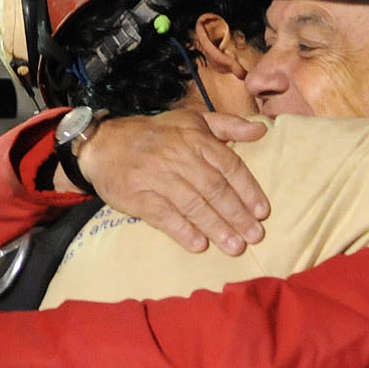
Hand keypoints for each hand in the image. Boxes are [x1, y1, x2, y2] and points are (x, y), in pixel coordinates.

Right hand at [77, 109, 270, 254]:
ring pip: (193, 204)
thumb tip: (261, 130)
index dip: (248, 190)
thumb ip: (228, 126)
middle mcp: (179, 157)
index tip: (263, 212)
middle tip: (254, 236)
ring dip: (216, 227)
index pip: (229, 166)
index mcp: (196, 139)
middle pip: (214, 189)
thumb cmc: (157, 135)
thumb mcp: (193, 121)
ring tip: (234, 246)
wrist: (105, 143)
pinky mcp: (138, 196)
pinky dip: (182, 231)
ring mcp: (158, 178)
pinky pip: (164, 215)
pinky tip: (199, 245)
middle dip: (237, 215)